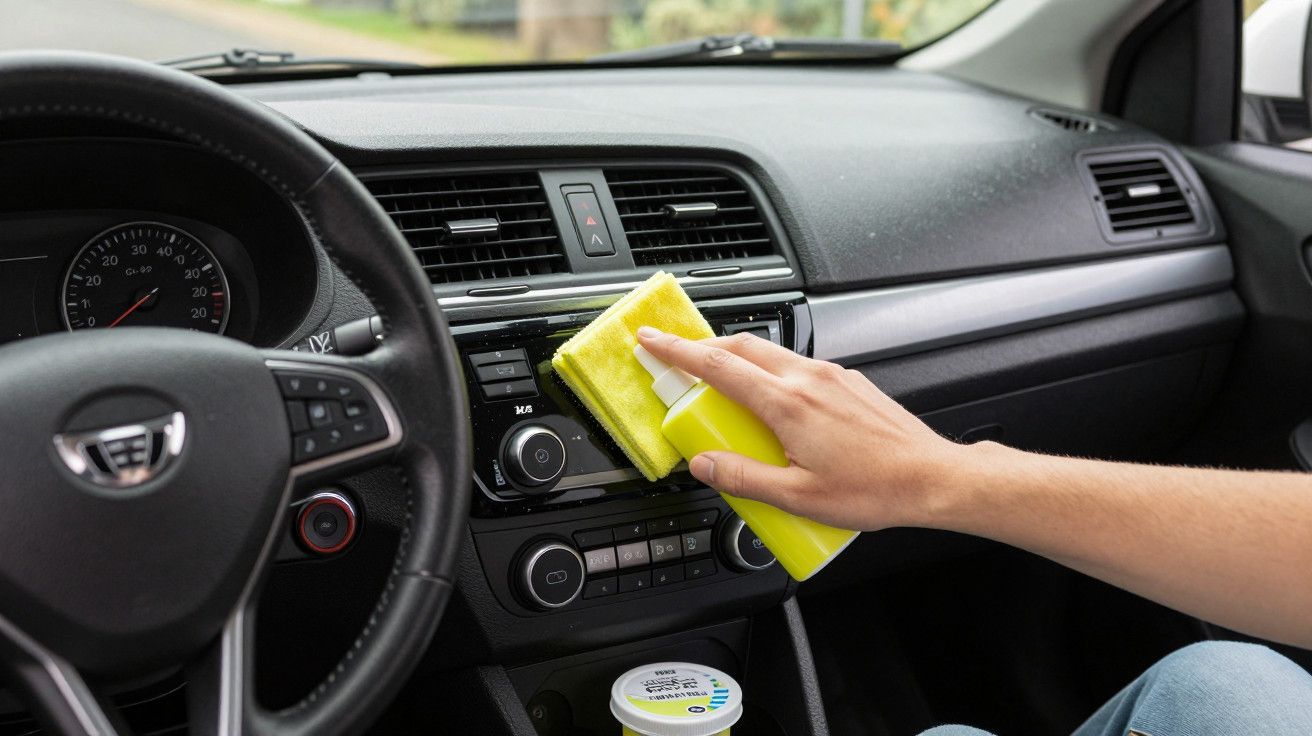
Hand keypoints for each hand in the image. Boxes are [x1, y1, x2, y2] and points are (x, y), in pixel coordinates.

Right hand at [636, 326, 967, 530]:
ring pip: (771, 353)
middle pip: (742, 346)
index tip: (652, 341)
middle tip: (678, 360)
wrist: (932, 479)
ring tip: (722, 387)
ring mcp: (832, 376)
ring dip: (738, 360)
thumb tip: (705, 465)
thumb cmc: (875, 490)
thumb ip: (743, 478)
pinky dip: (771, 373)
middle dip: (703, 348)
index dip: (678, 351)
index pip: (718, 366)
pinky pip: (797, 367)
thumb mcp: (798, 498)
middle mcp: (809, 379)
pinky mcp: (849, 382)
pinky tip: (773, 404)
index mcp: (789, 404)